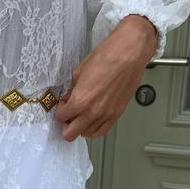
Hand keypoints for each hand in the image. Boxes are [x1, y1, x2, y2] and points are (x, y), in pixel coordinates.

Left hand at [53, 15, 157, 141]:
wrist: (129, 54)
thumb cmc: (107, 57)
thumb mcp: (79, 72)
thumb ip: (72, 90)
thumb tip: (69, 99)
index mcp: (80, 101)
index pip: (61, 117)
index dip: (60, 109)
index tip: (63, 103)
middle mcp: (93, 112)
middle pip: (70, 134)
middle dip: (66, 124)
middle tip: (68, 113)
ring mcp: (106, 115)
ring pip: (86, 134)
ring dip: (80, 126)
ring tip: (81, 115)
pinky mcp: (117, 114)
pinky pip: (102, 131)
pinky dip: (94, 129)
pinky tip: (92, 120)